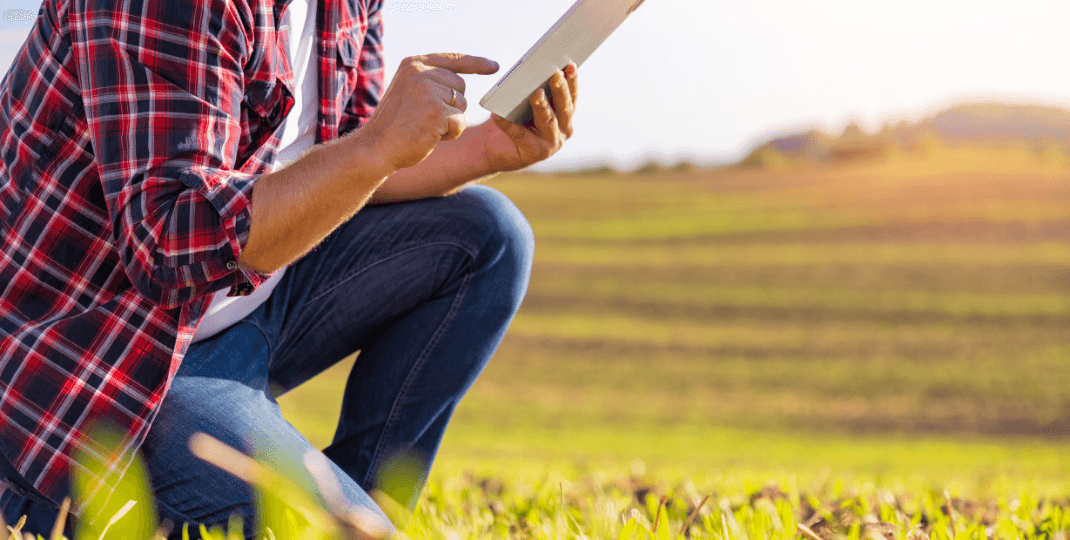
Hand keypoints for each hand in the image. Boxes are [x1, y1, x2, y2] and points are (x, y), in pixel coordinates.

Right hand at [357, 53, 499, 172]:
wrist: (376, 147)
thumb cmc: (394, 125)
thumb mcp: (408, 92)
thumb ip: (429, 81)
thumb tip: (460, 85)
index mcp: (413, 64)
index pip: (452, 59)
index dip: (476, 63)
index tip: (494, 67)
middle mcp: (420, 72)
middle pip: (460, 86)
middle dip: (452, 105)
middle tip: (426, 118)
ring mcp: (428, 91)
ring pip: (462, 105)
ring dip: (450, 120)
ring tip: (425, 126)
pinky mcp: (436, 111)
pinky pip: (460, 122)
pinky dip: (450, 133)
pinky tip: (430, 135)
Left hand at [485, 63, 578, 171]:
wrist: (496, 146)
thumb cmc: (515, 117)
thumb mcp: (527, 100)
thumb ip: (536, 88)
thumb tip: (532, 70)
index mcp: (566, 113)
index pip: (572, 94)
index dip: (572, 79)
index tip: (570, 64)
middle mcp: (564, 128)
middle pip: (564, 107)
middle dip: (560, 89)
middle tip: (555, 74)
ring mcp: (552, 143)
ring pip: (549, 121)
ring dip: (543, 106)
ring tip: (536, 93)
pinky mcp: (535, 153)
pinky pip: (520, 135)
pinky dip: (509, 125)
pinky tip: (498, 115)